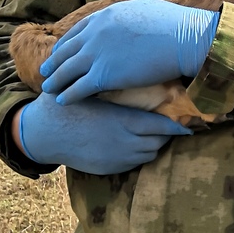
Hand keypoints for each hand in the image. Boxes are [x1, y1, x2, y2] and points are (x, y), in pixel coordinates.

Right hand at [13, 93, 191, 174]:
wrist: (43, 134)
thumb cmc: (68, 106)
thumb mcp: (93, 90)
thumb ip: (115, 84)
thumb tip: (138, 64)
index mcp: (123, 121)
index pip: (161, 126)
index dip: (178, 125)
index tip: (190, 122)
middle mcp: (124, 143)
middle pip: (159, 142)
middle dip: (168, 134)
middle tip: (175, 124)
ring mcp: (116, 158)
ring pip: (149, 155)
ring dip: (155, 144)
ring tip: (157, 132)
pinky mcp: (108, 168)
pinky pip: (134, 164)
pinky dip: (141, 154)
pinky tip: (138, 142)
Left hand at [40, 0, 219, 104]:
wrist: (183, 39)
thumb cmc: (173, 25)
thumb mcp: (144, 10)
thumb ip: (129, 16)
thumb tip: (131, 17)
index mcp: (105, 17)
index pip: (78, 32)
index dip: (67, 44)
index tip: (61, 52)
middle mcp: (95, 34)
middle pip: (67, 51)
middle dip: (55, 62)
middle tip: (46, 70)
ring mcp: (97, 54)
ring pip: (67, 70)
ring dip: (56, 80)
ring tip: (48, 88)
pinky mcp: (103, 75)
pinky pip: (78, 87)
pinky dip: (68, 95)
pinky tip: (62, 101)